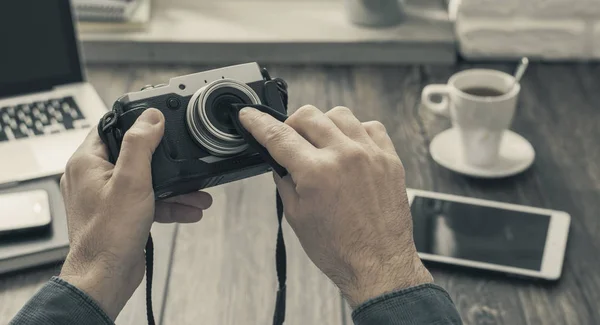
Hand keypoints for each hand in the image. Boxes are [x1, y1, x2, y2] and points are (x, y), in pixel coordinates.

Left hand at [59, 109, 212, 319]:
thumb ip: (140, 144)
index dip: (136, 123)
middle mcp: (93, 177)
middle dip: (166, 162)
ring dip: (173, 187)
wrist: (106, 278)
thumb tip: (151, 117)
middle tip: (185, 160)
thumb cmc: (109, 235)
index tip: (160, 122)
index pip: (111, 127)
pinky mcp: (119, 214)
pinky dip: (167, 204)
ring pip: (145, 181)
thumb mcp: (131, 181)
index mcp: (87, 163)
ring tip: (198, 193)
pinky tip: (190, 209)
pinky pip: (146, 201)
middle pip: (134, 156)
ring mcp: (107, 197)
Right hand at [239, 105, 432, 307]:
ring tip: (321, 146)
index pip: (278, 136)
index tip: (249, 116)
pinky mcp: (390, 159)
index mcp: (317, 172)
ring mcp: (371, 154)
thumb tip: (278, 159)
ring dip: (323, 125)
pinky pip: (370, 127)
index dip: (257, 122)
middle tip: (290, 143)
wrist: (379, 265)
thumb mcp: (297, 216)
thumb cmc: (339, 248)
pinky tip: (349, 149)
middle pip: (308, 116)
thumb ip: (285, 181)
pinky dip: (355, 132)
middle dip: (291, 125)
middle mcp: (345, 156)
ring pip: (339, 115)